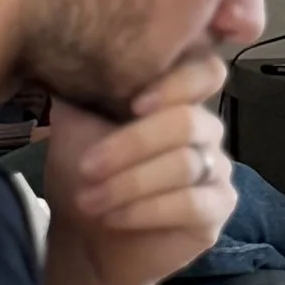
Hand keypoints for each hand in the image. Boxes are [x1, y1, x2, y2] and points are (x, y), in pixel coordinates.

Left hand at [43, 45, 237, 284]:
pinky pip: (191, 203)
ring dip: (129, 183)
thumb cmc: (83, 174)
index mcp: (176, 98)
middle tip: (86, 167)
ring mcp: (217, 169)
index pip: (204, 71)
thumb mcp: (71, 126)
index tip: (133, 104)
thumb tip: (66, 47)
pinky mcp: (218, 208)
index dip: (176, 84)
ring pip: (185, 164)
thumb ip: (78, 86)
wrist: (85, 237)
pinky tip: (113, 217)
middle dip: (131, 146)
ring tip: (88, 199)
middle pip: (187, 122)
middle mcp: (205, 128)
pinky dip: (146, 210)